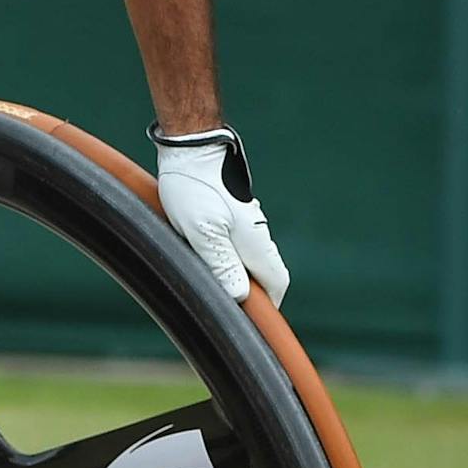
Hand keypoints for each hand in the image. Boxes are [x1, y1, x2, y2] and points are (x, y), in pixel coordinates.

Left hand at [151, 126, 290, 306]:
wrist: (190, 147)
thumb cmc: (194, 188)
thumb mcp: (203, 233)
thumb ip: (222, 265)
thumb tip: (240, 296)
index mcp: (256, 242)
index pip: (277, 284)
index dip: (267, 307)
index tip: (250, 320)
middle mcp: (257, 232)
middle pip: (263, 273)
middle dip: (247, 291)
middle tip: (221, 302)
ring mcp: (246, 220)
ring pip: (246, 256)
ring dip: (231, 271)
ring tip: (204, 277)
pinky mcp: (232, 210)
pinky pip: (233, 240)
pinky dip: (222, 253)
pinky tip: (198, 251)